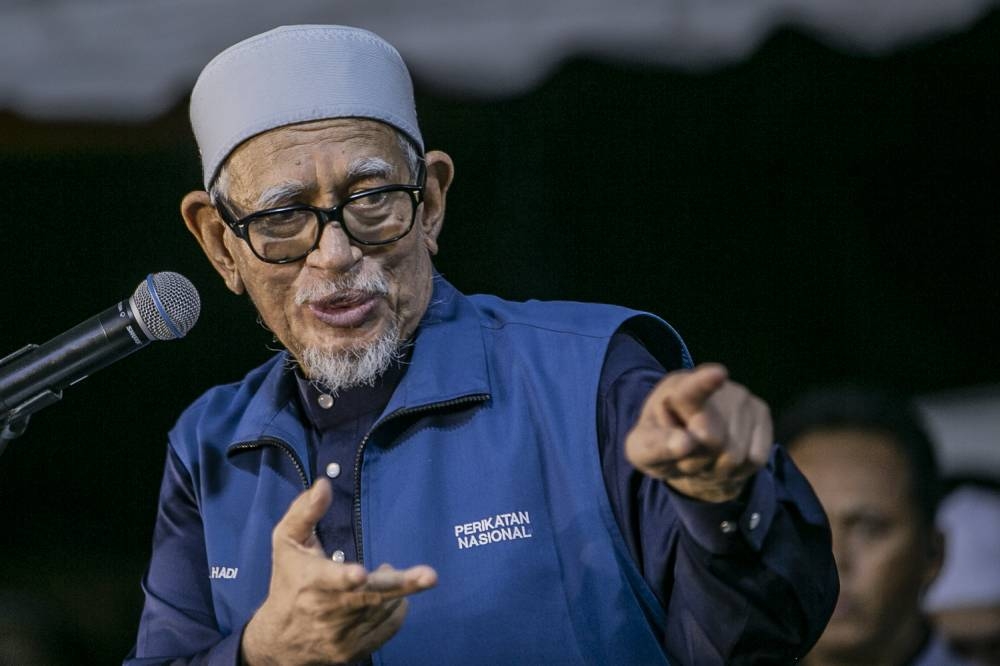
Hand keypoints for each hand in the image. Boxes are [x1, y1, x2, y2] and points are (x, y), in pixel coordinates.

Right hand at [241, 479, 437, 664]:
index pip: (328, 580)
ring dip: (395, 589)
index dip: (345, 578)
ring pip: (381, 609)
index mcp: (309, 582)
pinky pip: (387, 628)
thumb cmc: (287, 580)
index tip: (361, 575)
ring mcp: (341, 636)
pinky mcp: (353, 651)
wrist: (279, 640)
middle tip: (429, 576)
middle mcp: (325, 612)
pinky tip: (392, 596)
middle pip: (368, 598)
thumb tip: (324, 484)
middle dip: (398, 585)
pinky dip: (397, 609)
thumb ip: (304, 512)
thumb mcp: (286, 542)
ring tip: (387, 573)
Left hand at [625, 363, 772, 502]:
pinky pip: (756, 458)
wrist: (687, 444)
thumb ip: (656, 447)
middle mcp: (712, 386)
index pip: (689, 390)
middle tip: (686, 452)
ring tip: (705, 456)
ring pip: (735, 455)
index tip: (717, 374)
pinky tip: (725, 456)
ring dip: (716, 468)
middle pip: (713, 441)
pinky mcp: (761, 412)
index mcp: (676, 389)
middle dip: (696, 460)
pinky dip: (739, 469)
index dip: (704, 383)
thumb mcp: (643, 450)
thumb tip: (685, 443)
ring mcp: (741, 396)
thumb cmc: (661, 443)